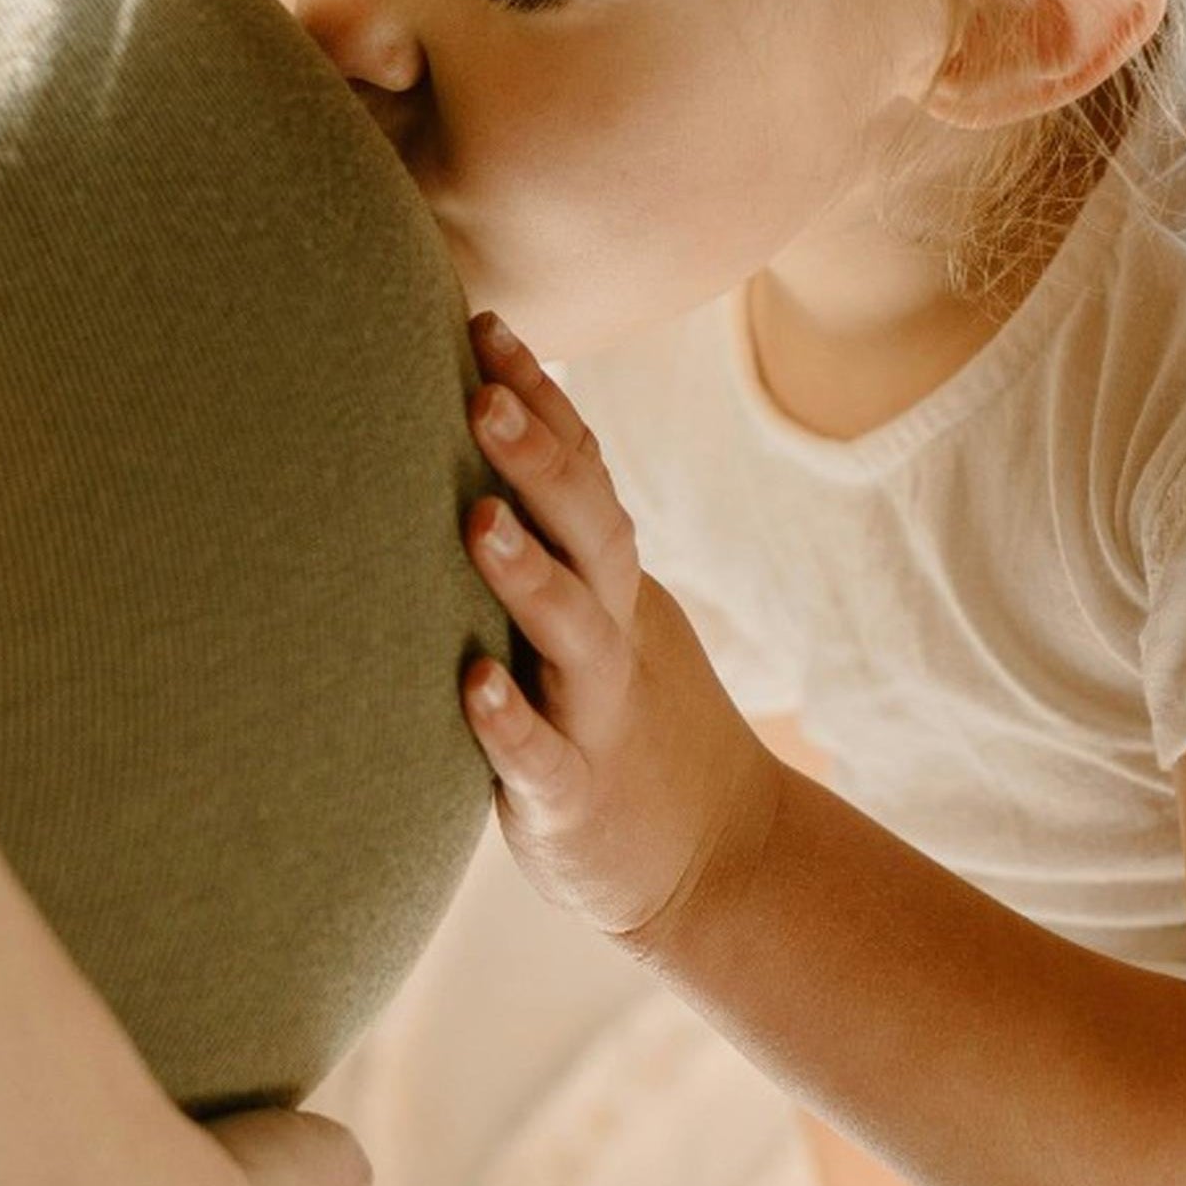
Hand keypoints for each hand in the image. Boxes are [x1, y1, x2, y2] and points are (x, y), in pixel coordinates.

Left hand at [457, 315, 783, 943]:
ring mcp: (599, 715)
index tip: (484, 323)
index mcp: (612, 585)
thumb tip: (484, 424)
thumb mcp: (601, 614)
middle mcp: (612, 635)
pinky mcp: (574, 797)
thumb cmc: (624, 715)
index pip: (586, 475)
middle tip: (481, 390)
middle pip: (588, 531)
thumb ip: (554, 535)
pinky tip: (470, 688)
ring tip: (476, 520)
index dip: (544, 401)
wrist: (715, 862)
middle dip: (540, 458)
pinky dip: (509, 723)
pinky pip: (542, 759)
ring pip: (572, 634)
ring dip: (527, 576)